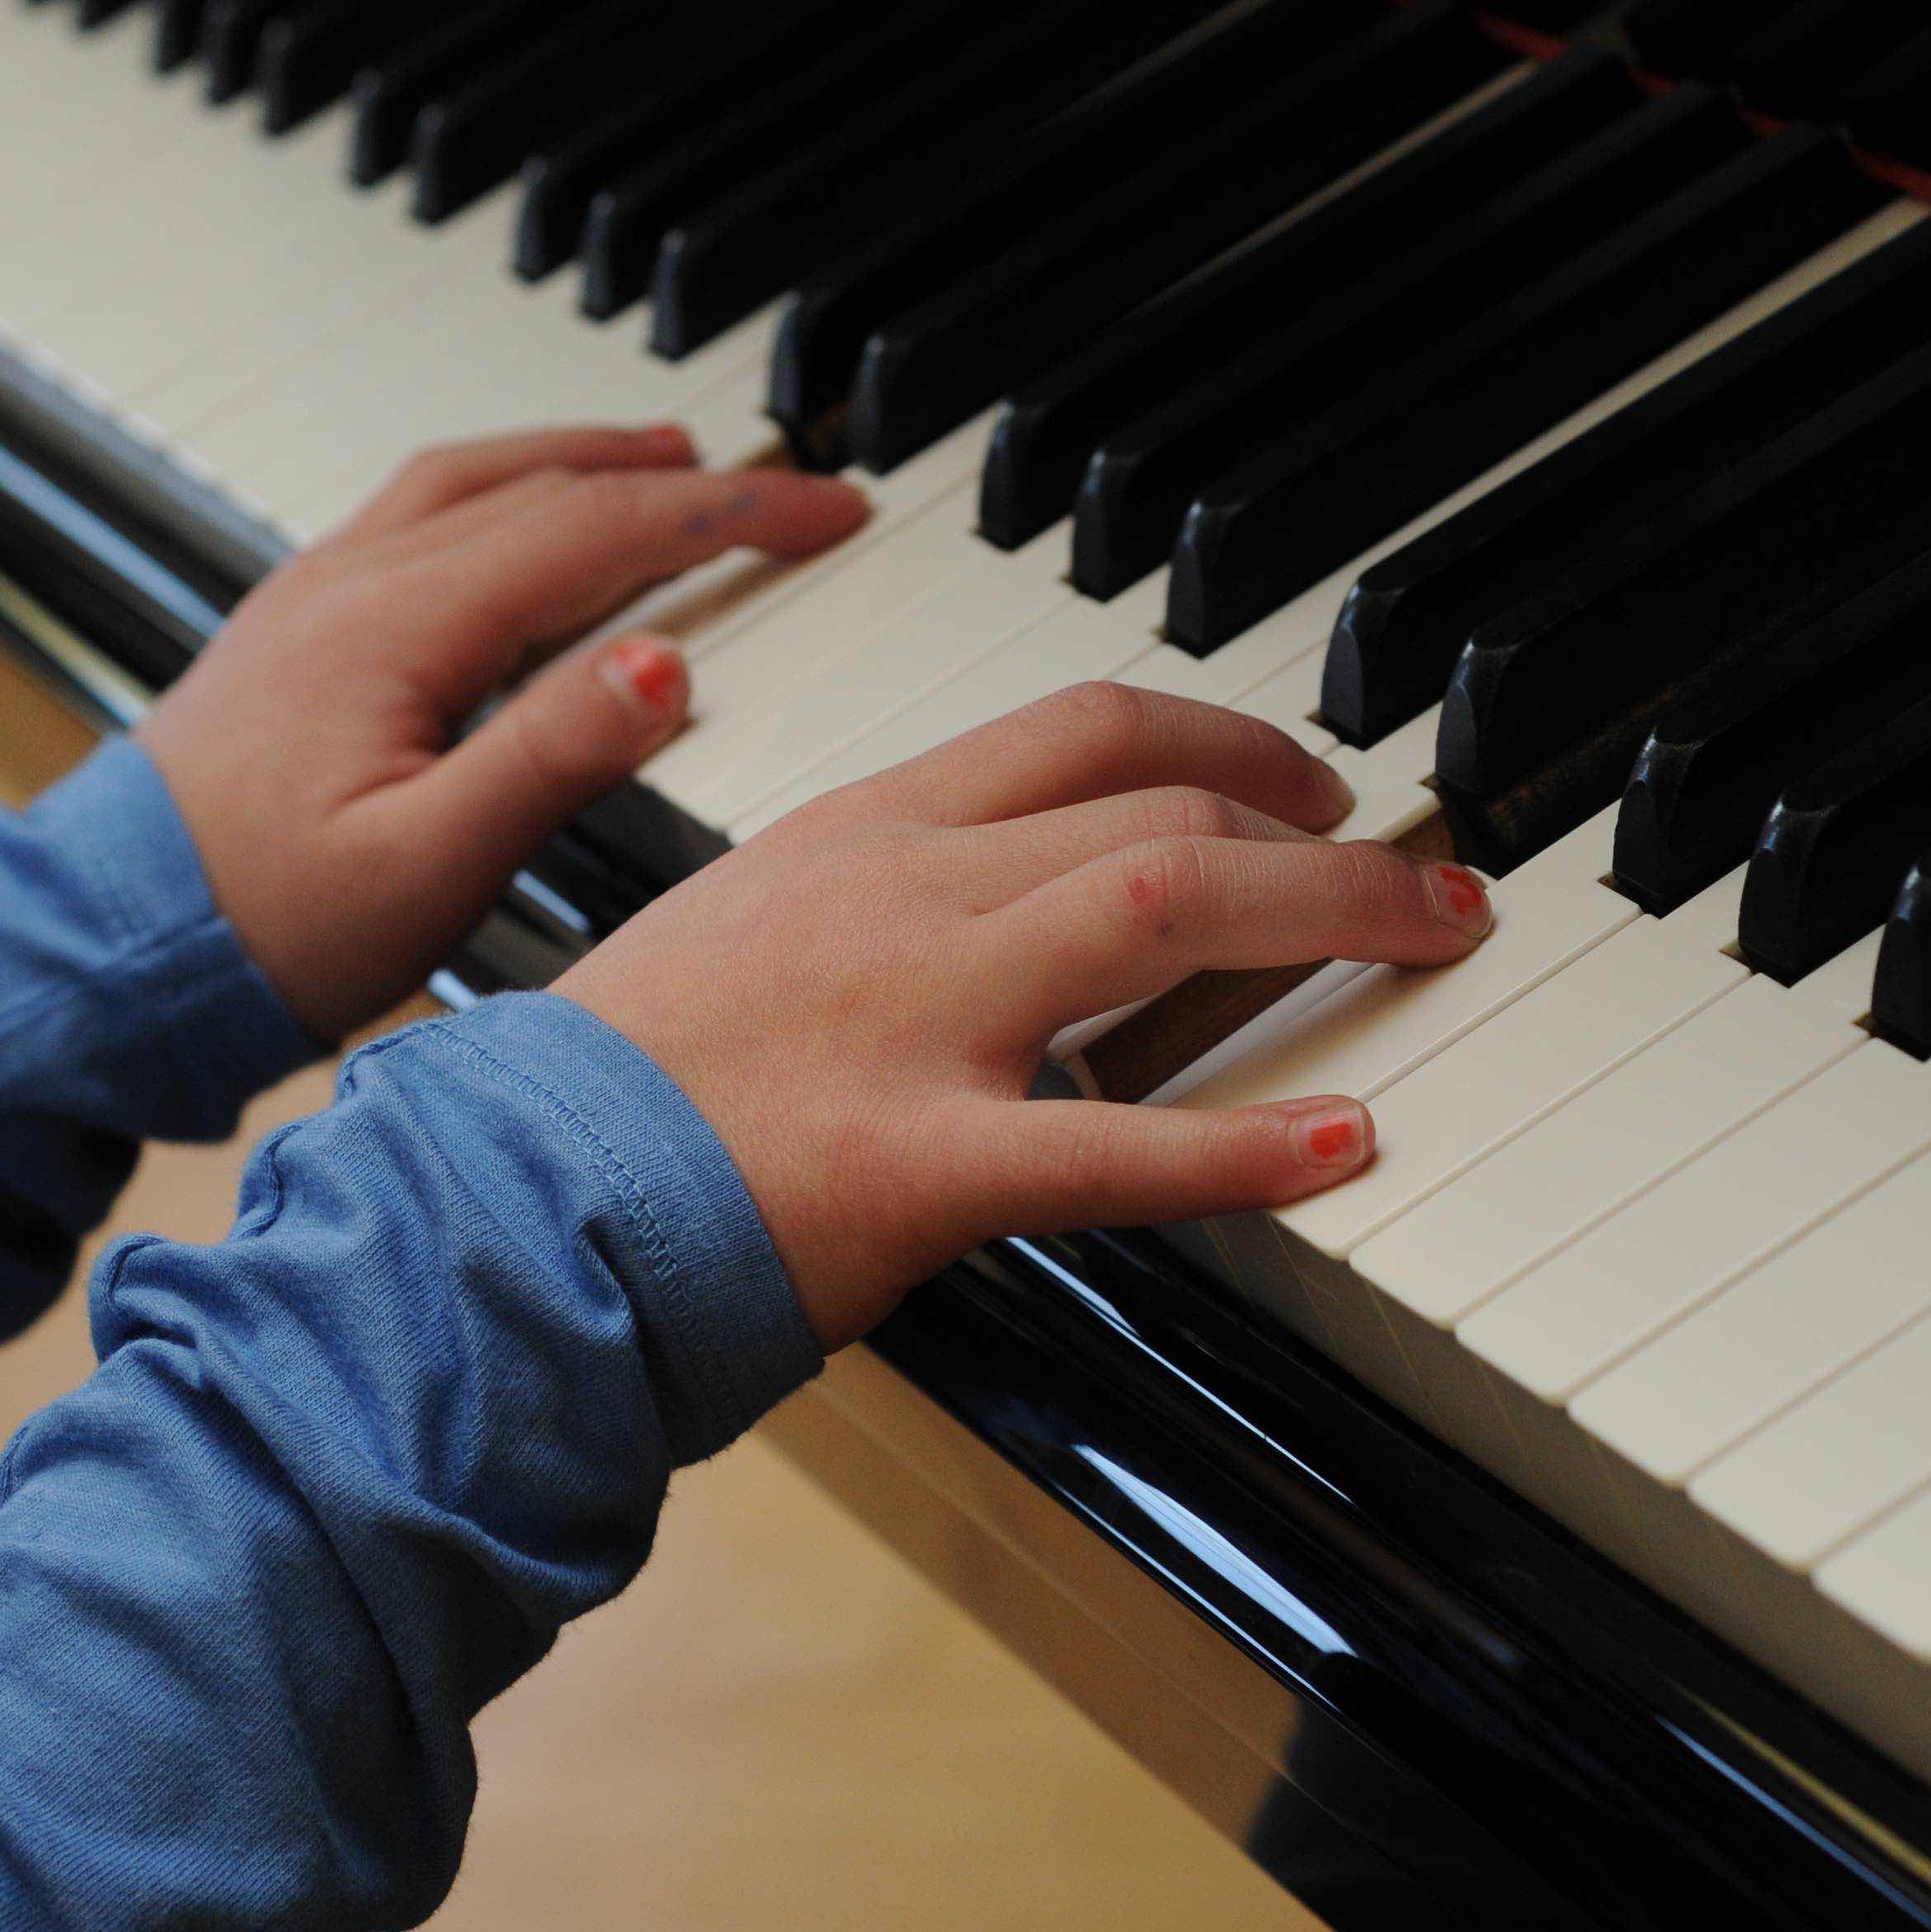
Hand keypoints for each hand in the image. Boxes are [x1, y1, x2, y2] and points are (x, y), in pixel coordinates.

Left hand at [137, 425, 869, 1038]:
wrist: (98, 950)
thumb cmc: (256, 930)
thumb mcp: (427, 869)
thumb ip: (550, 758)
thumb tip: (665, 662)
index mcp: (399, 627)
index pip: (602, 532)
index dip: (731, 518)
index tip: (828, 512)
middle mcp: (352, 584)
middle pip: (545, 484)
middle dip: (681, 479)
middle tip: (784, 487)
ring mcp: (310, 597)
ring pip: (471, 479)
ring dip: (582, 459)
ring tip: (667, 461)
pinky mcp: (286, 631)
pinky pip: (414, 513)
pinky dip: (501, 489)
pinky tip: (517, 518)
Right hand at [560, 683, 1499, 1347]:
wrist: (498, 1205)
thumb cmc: (608, 1094)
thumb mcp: (740, 938)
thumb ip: (869, 911)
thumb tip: (981, 917)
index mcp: (858, 834)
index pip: (1080, 726)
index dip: (1227, 739)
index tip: (1304, 780)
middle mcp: (902, 894)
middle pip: (1160, 803)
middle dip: (1322, 826)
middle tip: (1415, 869)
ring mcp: (914, 1019)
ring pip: (1168, 907)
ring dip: (1333, 914)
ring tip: (1432, 935)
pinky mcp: (919, 1163)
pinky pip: (1118, 1147)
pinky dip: (1252, 1142)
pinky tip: (1346, 1144)